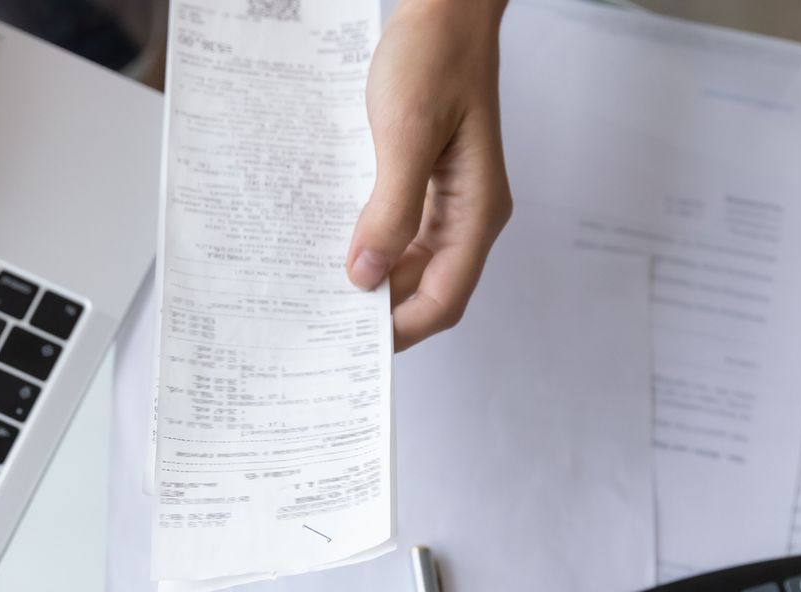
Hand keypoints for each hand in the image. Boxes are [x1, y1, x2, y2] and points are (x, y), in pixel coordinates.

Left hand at [346, 0, 511, 350]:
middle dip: (381, 313)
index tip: (355, 349)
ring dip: (371, 279)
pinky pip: (398, 230)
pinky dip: (368, 243)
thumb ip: (390, 209)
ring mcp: (448, 200)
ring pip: (410, 264)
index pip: (445, 297)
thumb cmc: (434, 55)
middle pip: (427, 288)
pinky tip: (333, 244)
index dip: (402, 329)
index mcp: (477, 210)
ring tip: (323, 293)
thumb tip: (365, 275)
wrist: (443, 5)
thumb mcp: (406, 133)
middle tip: (327, 329)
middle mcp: (468, 213)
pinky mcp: (426, 182)